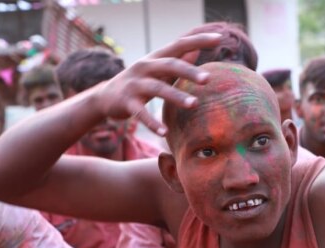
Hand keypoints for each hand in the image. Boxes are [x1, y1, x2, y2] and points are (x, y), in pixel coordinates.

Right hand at [93, 32, 221, 134]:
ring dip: (176, 96)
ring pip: (158, 88)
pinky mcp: (126, 103)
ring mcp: (135, 85)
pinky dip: (152, 123)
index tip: (219, 38)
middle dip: (189, 71)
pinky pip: (141, 114)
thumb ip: (177, 61)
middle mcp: (145, 67)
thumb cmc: (139, 82)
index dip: (198, 40)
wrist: (105, 98)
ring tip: (194, 105)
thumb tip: (197, 49)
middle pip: (169, 64)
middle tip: (207, 79)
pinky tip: (164, 132)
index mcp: (155, 58)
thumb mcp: (157, 70)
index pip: (179, 44)